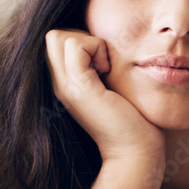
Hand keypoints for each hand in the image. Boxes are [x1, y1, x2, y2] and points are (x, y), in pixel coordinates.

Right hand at [44, 29, 164, 164]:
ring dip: (89, 43)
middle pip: (53, 35)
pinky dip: (96, 49)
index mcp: (66, 83)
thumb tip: (106, 44)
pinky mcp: (79, 88)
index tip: (104, 63)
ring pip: (58, 36)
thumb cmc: (132, 121)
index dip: (82, 41)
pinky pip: (75, 46)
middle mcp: (60, 84)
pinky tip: (109, 72)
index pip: (56, 41)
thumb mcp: (111, 88)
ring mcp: (66, 86)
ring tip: (106, 68)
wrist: (135, 152)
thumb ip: (101, 69)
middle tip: (105, 62)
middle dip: (83, 38)